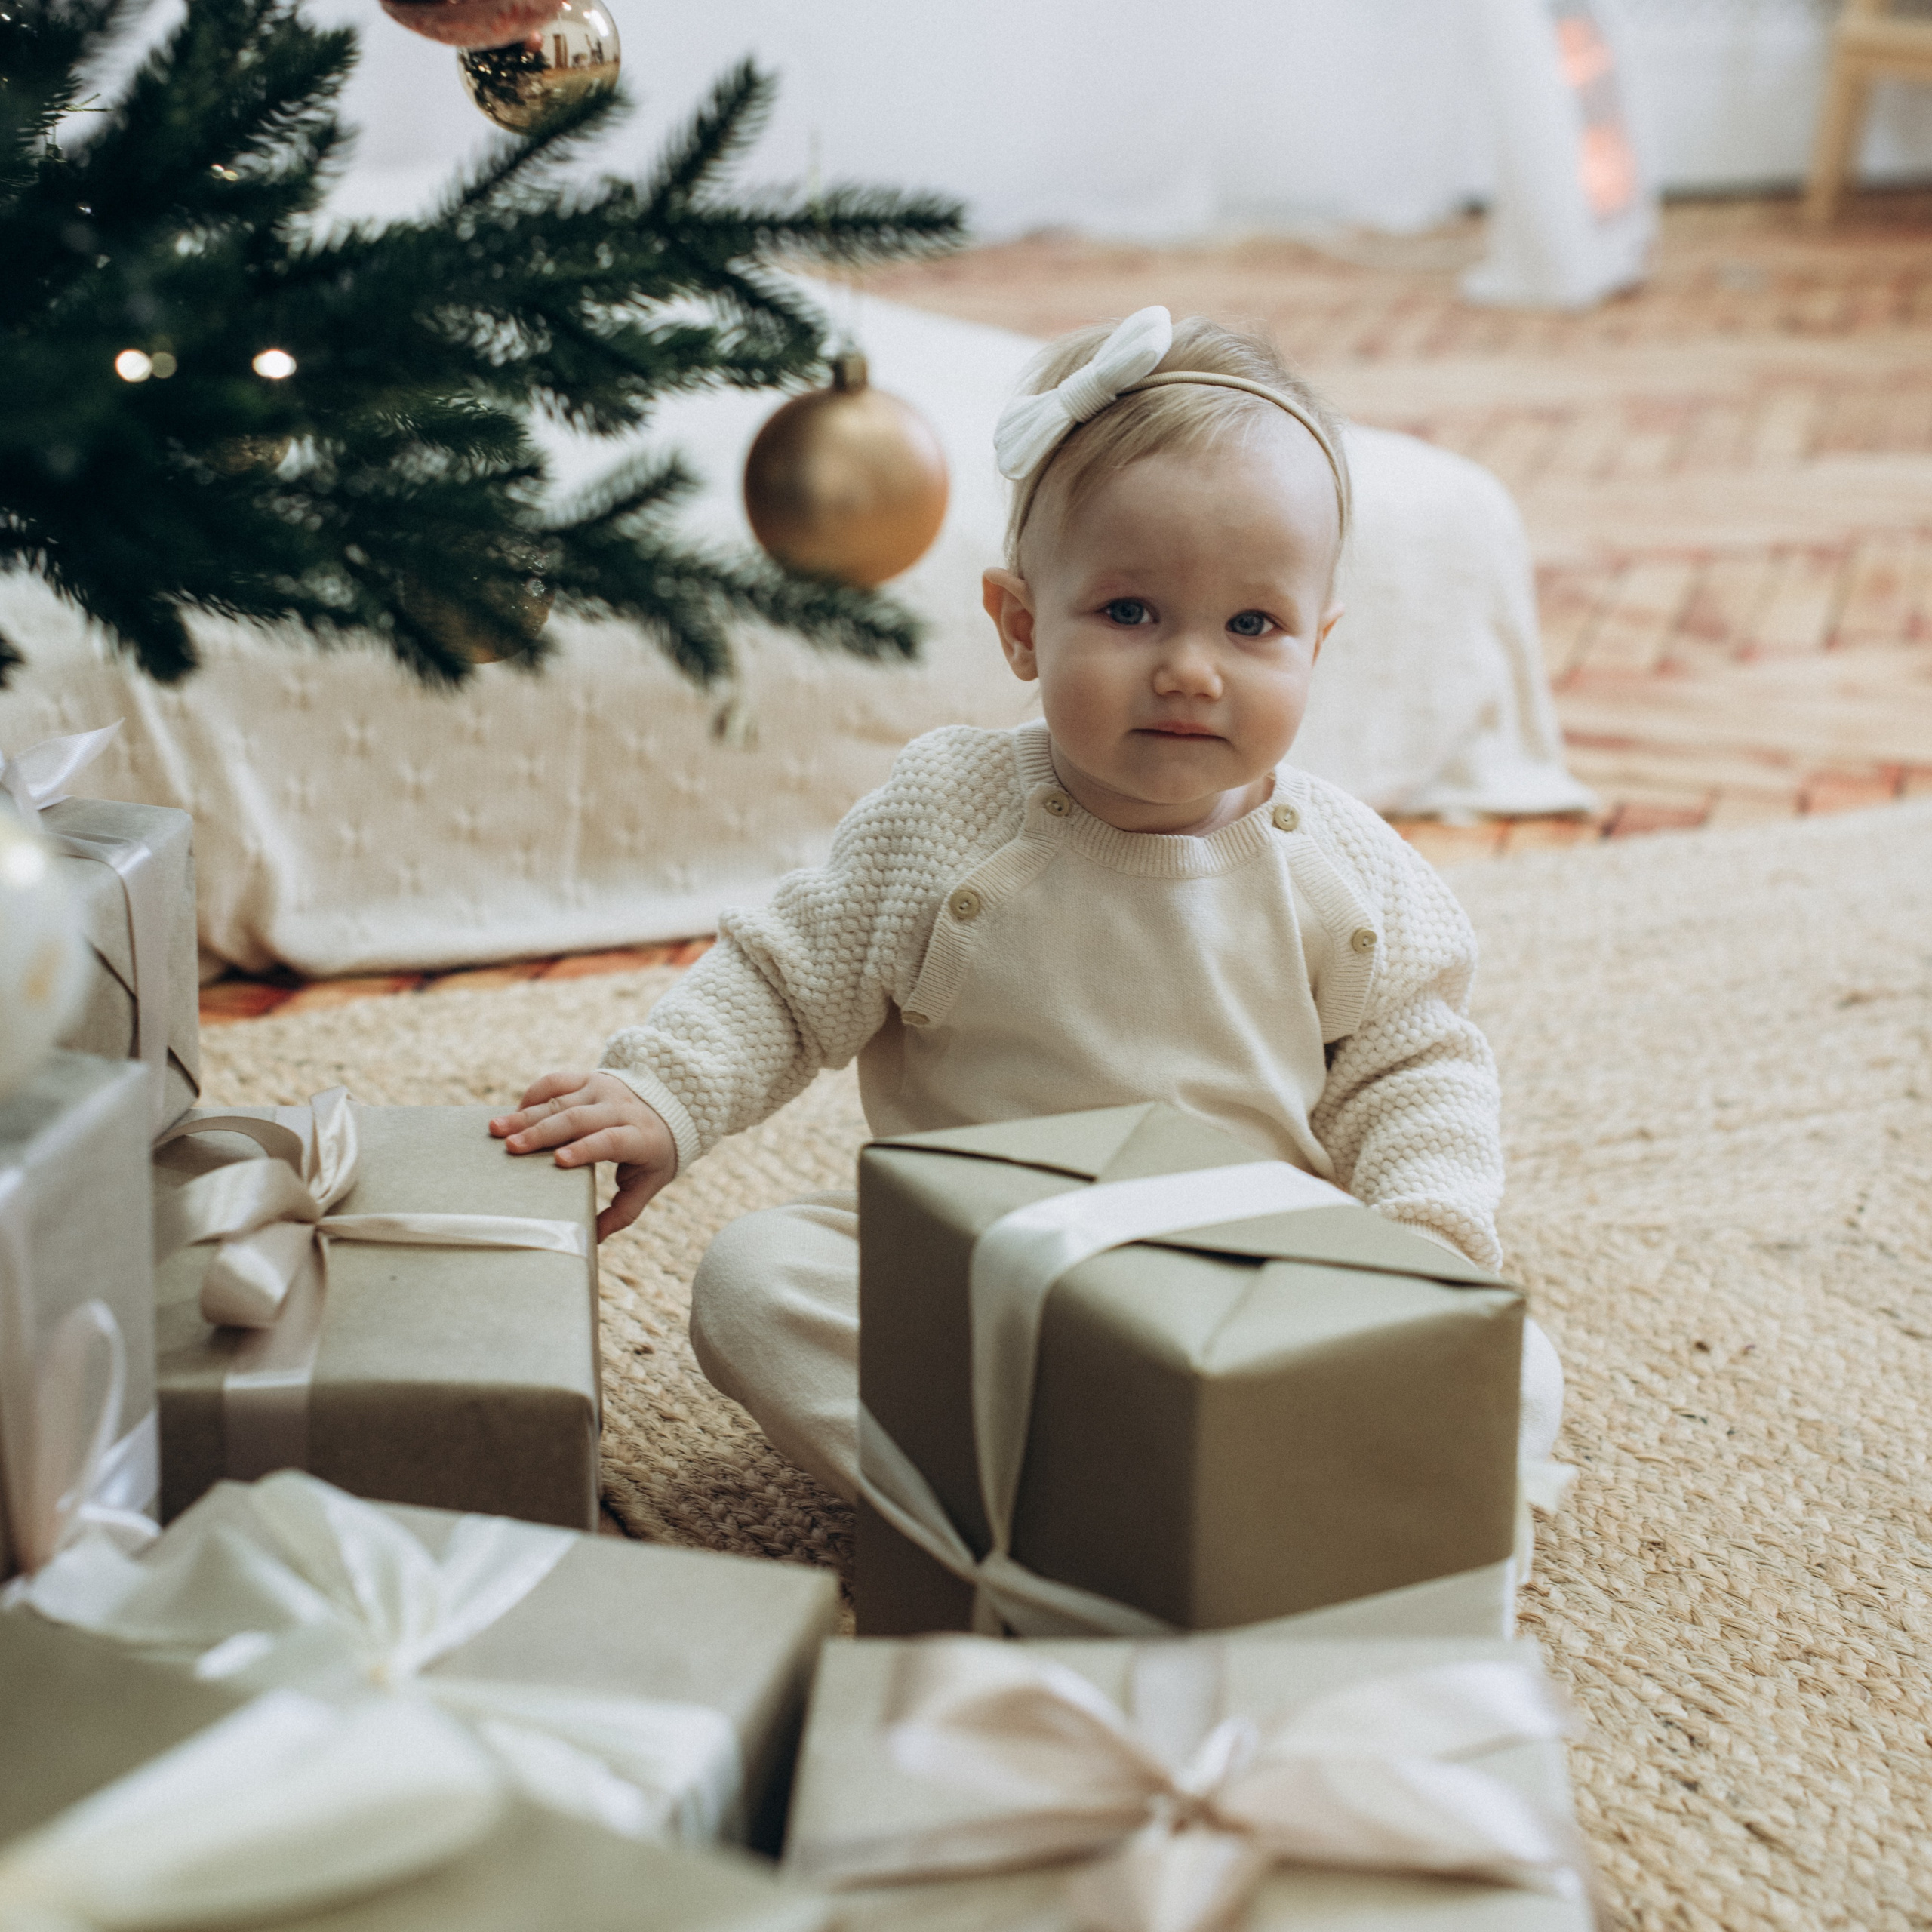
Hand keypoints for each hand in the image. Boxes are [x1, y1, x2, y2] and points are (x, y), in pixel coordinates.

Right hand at [490, 1070, 675, 1241]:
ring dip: (527, 1115)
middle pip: (578, 1119)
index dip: (586, 1149)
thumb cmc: (653, 1152)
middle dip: (542, 1133)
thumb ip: (622, 1212)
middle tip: (511, 1147)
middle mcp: (620, 1108)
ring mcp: (603, 1089)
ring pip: (561, 1100)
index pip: (611, 1140)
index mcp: (639, 1137)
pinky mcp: (589, 1078)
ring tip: (496, 1129)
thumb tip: (591, 1239)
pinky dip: (534, 1095)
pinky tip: (515, 1114)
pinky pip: (557, 1081)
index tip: (559, 1161)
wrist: (671, 1104)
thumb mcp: (649, 1183)